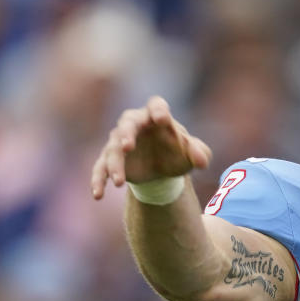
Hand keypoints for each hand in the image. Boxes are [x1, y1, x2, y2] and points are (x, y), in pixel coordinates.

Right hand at [90, 96, 212, 198]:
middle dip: (126, 134)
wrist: (163, 168)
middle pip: (127, 123)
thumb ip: (199, 154)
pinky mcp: (111, 159)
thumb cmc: (178, 153)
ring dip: (114, 164)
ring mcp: (120, 141)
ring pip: (112, 149)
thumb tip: (201, 161)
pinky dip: (98, 180)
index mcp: (158, 116)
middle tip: (127, 146)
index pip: (156, 105)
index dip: (158, 110)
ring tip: (119, 182)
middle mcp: (136, 124)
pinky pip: (100, 168)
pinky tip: (98, 195)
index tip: (162, 119)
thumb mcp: (193, 155)